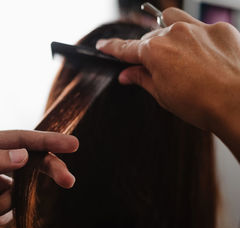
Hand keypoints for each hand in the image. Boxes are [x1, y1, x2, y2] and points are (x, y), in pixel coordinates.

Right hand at [96, 8, 239, 159]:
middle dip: (149, 51)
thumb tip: (128, 75)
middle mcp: (174, 34)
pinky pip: (200, 26)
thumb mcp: (163, 95)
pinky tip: (203, 57)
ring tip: (176, 53)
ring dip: (168, 33)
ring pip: (173, 21)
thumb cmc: (202, 103)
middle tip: (154, 69)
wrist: (238, 104)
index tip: (104, 45)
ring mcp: (198, 28)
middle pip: (151, 37)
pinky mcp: (220, 29)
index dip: (112, 48)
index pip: (126, 48)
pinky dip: (196, 38)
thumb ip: (142, 79)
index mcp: (154, 51)